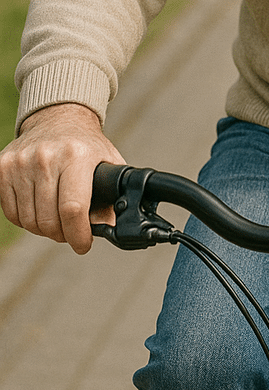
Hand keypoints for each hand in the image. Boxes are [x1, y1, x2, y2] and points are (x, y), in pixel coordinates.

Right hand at [0, 103, 123, 253]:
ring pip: (28, 219)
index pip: (73, 208)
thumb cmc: (87, 147)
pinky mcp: (3, 167)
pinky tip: (41, 214)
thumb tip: (110, 231)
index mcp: (77, 157)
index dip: (78, 235)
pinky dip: (26, 221)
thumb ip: (113, 197)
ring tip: (58, 224)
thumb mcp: (110, 166)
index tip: (84, 245)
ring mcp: (21, 162)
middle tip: (72, 234)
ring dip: (45, 230)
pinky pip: (10, 210)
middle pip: (48, 219)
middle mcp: (45, 158)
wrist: (57, 119)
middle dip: (63, 235)